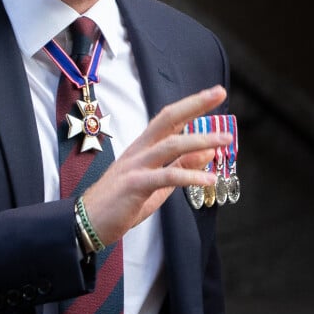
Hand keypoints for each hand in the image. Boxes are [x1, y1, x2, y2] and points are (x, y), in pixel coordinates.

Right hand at [82, 85, 230, 245]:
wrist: (88, 221)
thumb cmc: (121, 202)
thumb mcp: (157, 184)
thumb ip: (181, 166)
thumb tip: (208, 151)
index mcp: (143, 147)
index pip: (170, 118)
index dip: (191, 104)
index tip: (214, 94)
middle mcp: (139, 150)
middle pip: (169, 119)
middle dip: (195, 105)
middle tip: (219, 92)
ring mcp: (136, 166)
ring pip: (171, 145)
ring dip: (200, 140)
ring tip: (225, 140)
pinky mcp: (135, 185)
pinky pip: (166, 176)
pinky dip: (190, 176)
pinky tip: (209, 180)